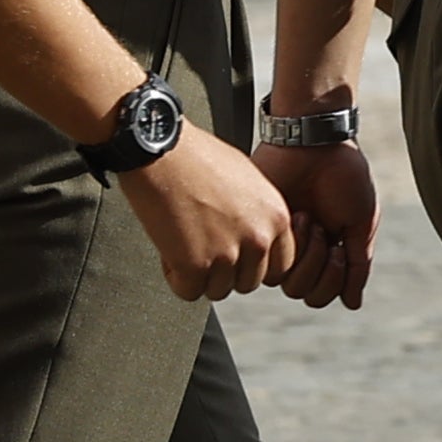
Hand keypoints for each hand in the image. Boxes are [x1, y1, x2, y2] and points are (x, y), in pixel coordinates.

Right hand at [119, 133, 293, 300]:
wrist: (160, 149)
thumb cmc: (197, 157)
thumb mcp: (248, 182)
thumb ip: (257, 215)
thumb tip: (252, 239)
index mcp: (276, 216)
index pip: (281, 267)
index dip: (254, 264)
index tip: (237, 255)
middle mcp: (258, 237)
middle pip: (249, 283)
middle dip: (226, 271)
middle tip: (205, 248)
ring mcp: (228, 253)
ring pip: (218, 290)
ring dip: (200, 275)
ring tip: (185, 244)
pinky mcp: (194, 264)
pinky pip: (189, 291)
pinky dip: (176, 276)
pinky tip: (170, 250)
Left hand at [268, 138, 384, 310]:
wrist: (317, 143)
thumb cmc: (344, 176)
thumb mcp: (361, 223)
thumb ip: (358, 265)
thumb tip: (353, 304)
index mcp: (326, 252)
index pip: (324, 294)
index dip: (335, 279)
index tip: (341, 246)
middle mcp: (301, 252)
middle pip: (304, 294)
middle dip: (321, 265)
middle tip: (325, 230)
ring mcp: (279, 242)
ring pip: (287, 284)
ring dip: (307, 253)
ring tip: (310, 219)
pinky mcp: (261, 230)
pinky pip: (270, 262)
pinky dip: (292, 242)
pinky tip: (297, 214)